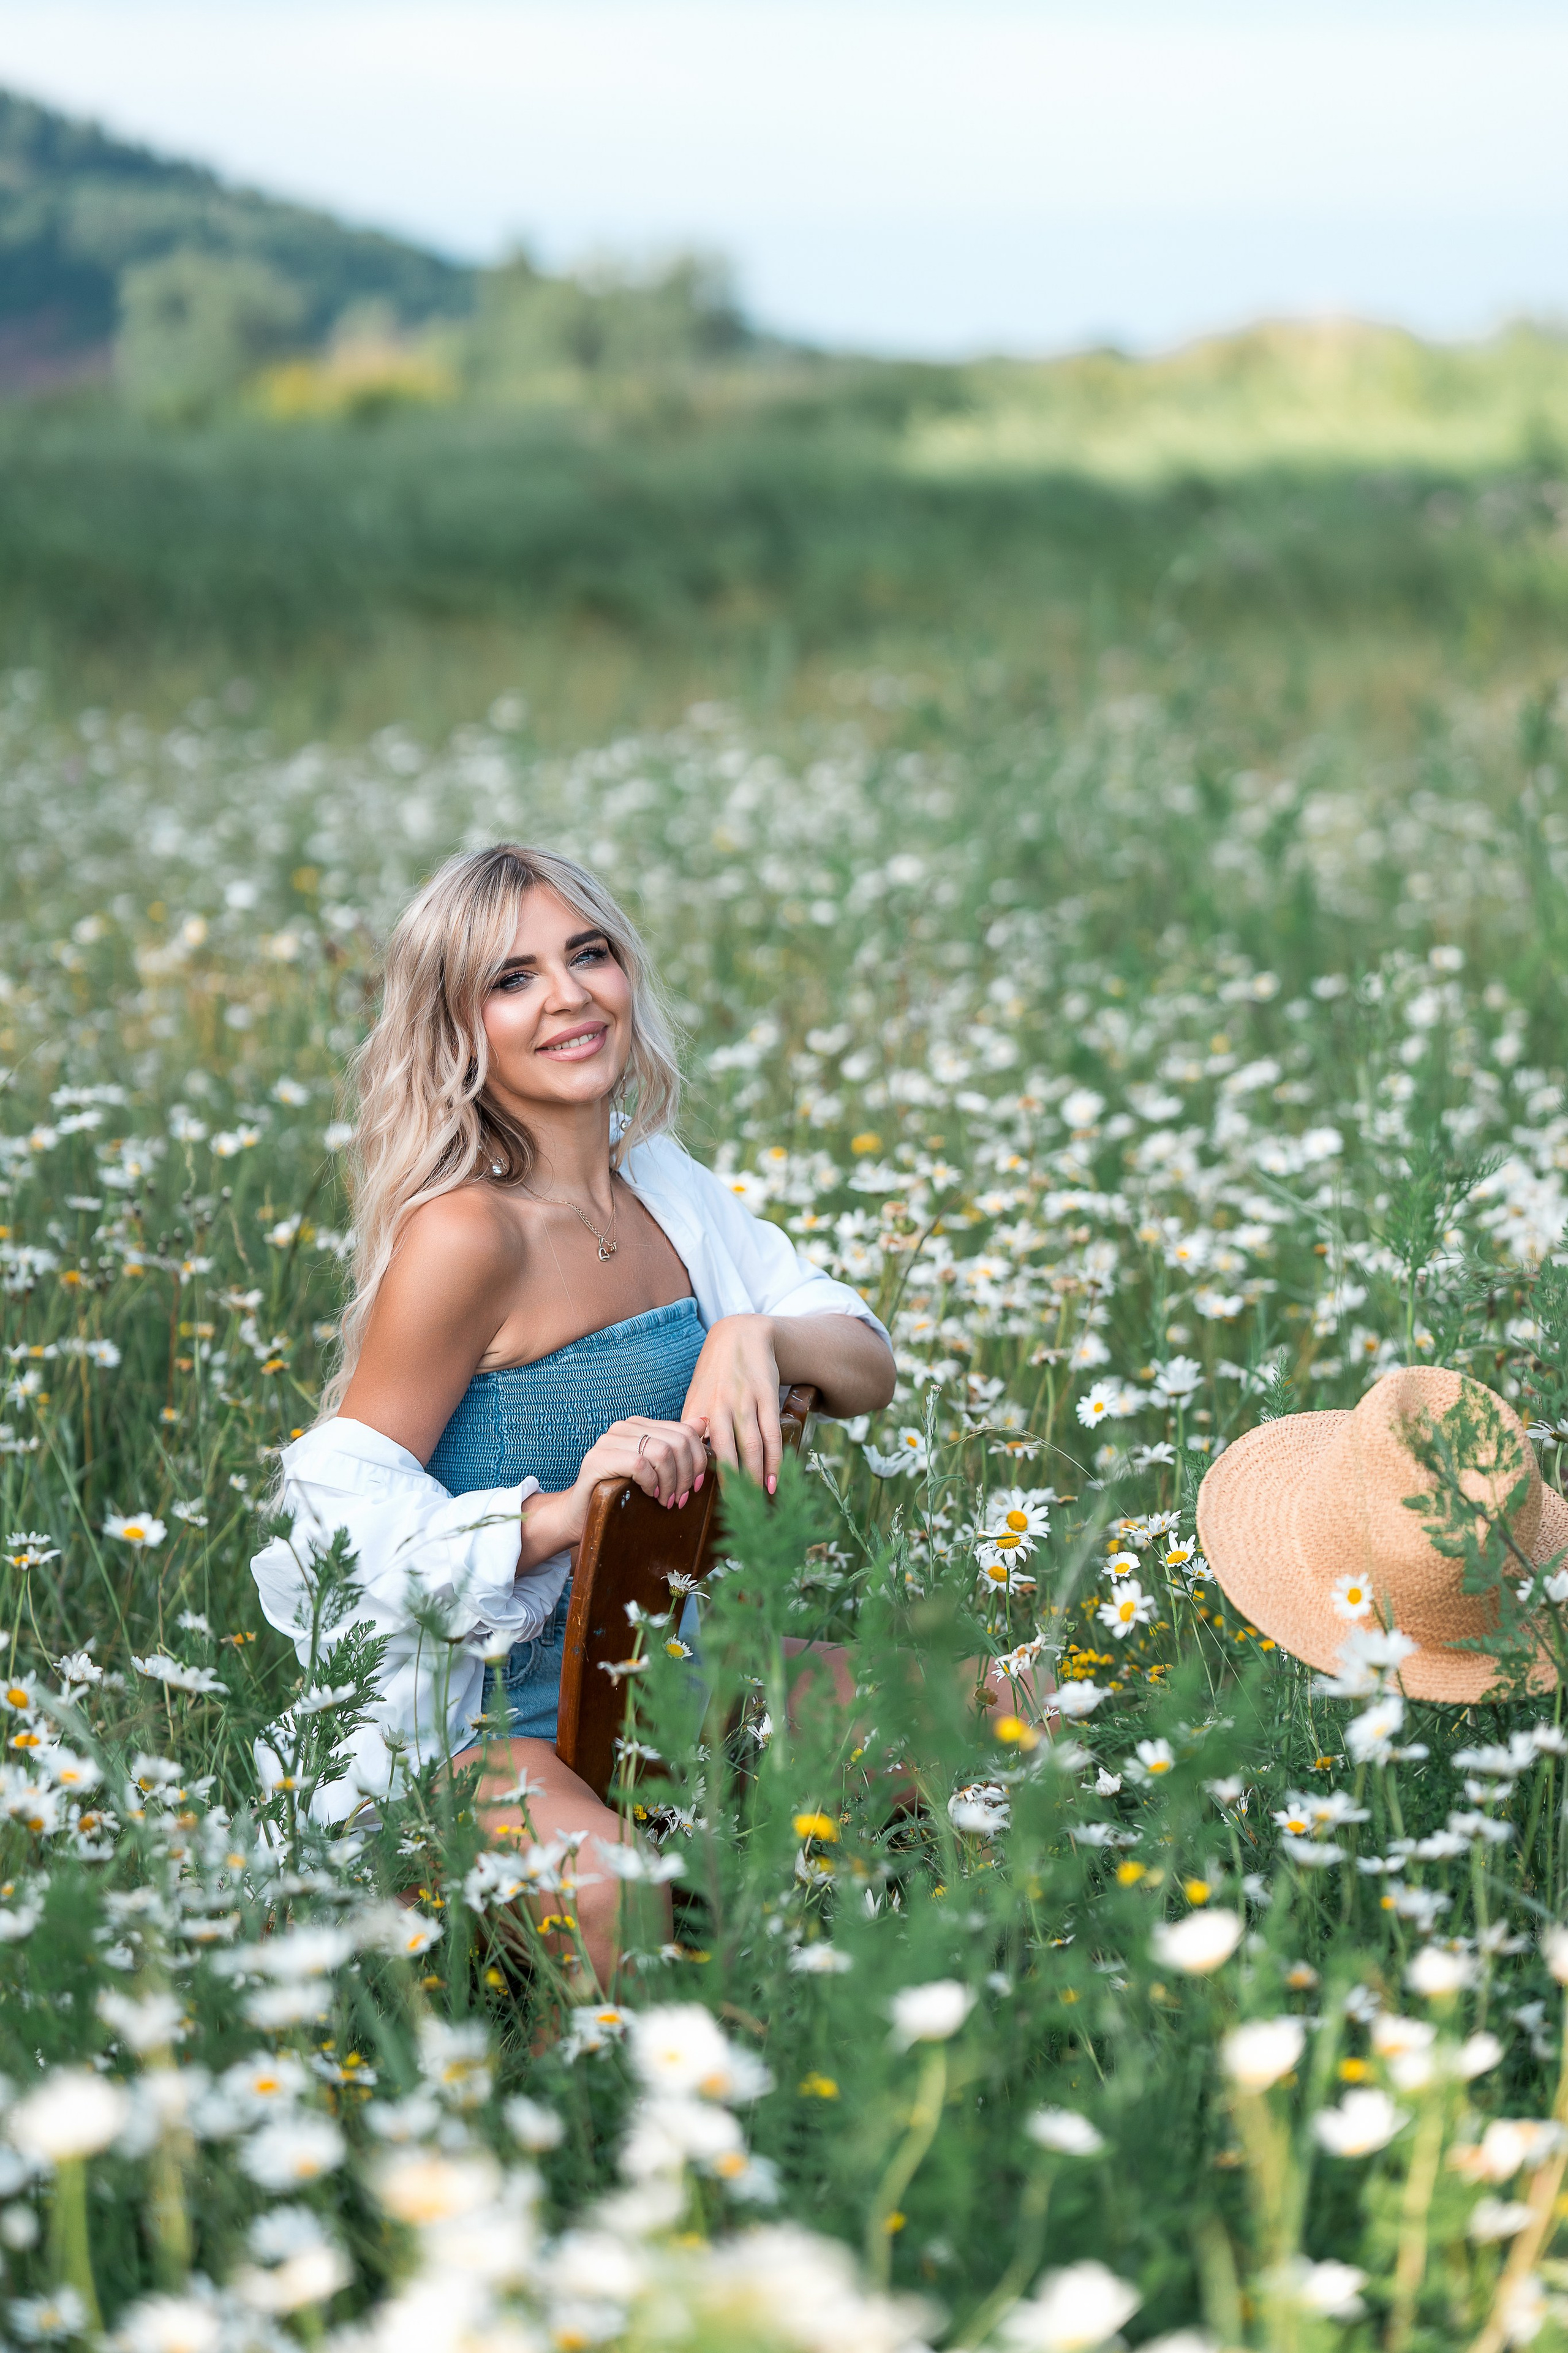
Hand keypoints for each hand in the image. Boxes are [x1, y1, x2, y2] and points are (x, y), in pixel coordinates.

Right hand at [517, 1414, 709, 1569]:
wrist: (580, 1514)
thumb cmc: (620, 1493)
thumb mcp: (655, 1470)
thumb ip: (677, 1444)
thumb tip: (703, 1422)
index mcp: (641, 1425)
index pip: (685, 1432)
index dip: (698, 1461)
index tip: (695, 1486)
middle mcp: (625, 1427)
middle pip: (677, 1441)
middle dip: (686, 1475)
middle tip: (680, 1499)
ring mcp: (609, 1441)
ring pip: (661, 1451)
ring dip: (670, 1482)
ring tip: (666, 1501)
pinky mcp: (598, 1459)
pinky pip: (639, 1465)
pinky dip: (651, 1483)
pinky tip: (649, 1494)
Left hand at [681, 1314, 783, 1492]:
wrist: (740, 1336)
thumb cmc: (715, 1375)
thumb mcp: (696, 1398)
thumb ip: (694, 1431)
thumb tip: (691, 1470)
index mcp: (697, 1410)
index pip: (693, 1452)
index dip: (691, 1479)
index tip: (689, 1502)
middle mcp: (718, 1407)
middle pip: (724, 1455)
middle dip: (730, 1487)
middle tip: (734, 1513)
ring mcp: (744, 1401)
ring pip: (751, 1448)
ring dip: (756, 1478)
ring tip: (758, 1501)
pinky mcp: (766, 1396)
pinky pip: (771, 1434)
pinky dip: (774, 1460)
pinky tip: (775, 1480)